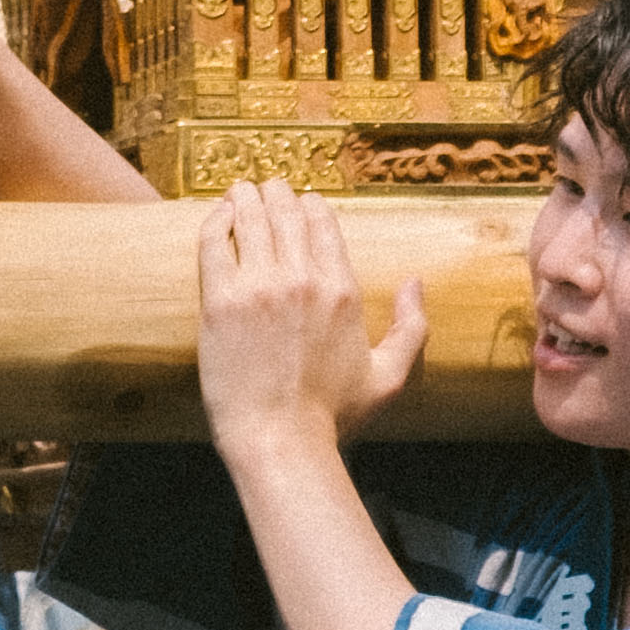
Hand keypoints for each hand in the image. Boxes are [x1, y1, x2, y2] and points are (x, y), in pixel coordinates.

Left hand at [196, 180, 417, 451]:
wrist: (280, 442)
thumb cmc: (333, 418)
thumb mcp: (388, 377)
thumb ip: (411, 327)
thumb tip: (416, 284)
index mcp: (342, 291)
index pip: (324, 225)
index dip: (311, 205)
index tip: (302, 201)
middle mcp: (303, 279)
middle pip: (287, 213)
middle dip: (278, 193)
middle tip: (268, 186)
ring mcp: (259, 287)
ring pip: (251, 218)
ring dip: (246, 196)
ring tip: (241, 188)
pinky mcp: (220, 301)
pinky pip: (214, 243)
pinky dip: (217, 220)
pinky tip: (218, 214)